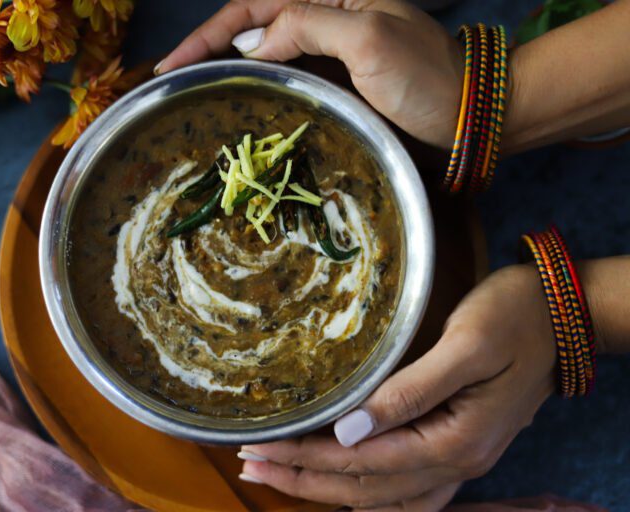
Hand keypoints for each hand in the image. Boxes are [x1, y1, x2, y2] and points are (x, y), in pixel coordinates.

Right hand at [157, 0, 464, 148]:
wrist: (469, 117)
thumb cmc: (425, 77)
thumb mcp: (366, 39)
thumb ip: (306, 26)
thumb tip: (251, 45)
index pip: (254, 6)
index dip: (209, 33)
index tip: (172, 63)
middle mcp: (326, 15)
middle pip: (253, 24)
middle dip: (209, 47)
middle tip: (171, 79)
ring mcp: (330, 49)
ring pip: (266, 50)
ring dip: (229, 66)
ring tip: (193, 90)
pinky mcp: (337, 79)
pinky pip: (287, 74)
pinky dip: (258, 84)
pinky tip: (240, 97)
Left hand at [237, 265, 556, 509]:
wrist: (561, 314)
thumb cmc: (513, 317)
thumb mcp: (465, 345)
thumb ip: (409, 392)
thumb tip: (350, 431)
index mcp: (454, 440)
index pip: (361, 459)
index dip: (304, 455)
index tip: (259, 446)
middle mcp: (457, 464)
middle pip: (364, 487)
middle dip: (302, 478)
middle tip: (249, 464)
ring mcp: (461, 462)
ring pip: (382, 497)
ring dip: (327, 489)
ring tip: (280, 476)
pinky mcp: (461, 449)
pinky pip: (409, 494)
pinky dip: (369, 497)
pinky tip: (343, 490)